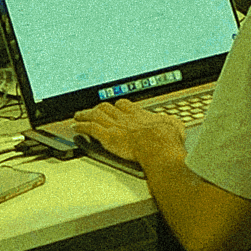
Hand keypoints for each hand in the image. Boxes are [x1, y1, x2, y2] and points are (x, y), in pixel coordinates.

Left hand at [71, 99, 187, 167]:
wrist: (159, 145)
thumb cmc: (167, 138)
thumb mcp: (175, 126)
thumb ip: (171, 123)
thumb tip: (175, 126)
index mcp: (139, 114)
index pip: (124, 105)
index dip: (117, 106)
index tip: (114, 107)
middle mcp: (125, 118)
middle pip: (106, 108)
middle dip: (97, 109)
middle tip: (91, 111)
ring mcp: (115, 126)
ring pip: (95, 116)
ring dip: (84, 115)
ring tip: (78, 116)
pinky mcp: (107, 137)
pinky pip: (90, 129)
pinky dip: (81, 127)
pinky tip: (75, 128)